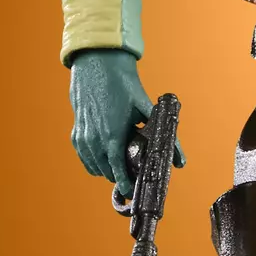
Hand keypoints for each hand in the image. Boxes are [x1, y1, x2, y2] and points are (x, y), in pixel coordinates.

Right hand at [68, 48, 186, 196]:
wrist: (97, 63)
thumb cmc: (123, 84)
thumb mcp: (146, 108)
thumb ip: (165, 135)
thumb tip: (180, 160)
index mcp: (112, 135)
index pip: (117, 170)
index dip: (125, 184)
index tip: (131, 192)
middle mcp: (94, 139)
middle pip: (107, 172)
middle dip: (120, 176)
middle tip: (133, 174)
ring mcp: (83, 137)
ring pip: (94, 167)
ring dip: (107, 170)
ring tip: (121, 165)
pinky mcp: (76, 133)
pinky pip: (85, 157)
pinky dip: (94, 162)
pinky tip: (106, 157)